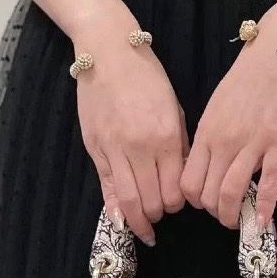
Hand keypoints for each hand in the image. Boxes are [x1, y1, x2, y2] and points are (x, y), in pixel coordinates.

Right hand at [74, 10, 188, 244]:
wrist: (107, 52)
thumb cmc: (145, 76)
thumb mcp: (174, 107)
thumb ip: (178, 145)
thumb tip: (181, 178)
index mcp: (166, 136)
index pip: (176, 189)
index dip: (179, 203)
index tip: (178, 204)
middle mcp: (141, 147)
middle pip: (153, 201)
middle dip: (159, 215)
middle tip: (160, 215)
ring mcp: (115, 150)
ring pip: (129, 202)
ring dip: (138, 220)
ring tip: (143, 224)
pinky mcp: (95, 149)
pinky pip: (106, 189)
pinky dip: (116, 210)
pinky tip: (122, 220)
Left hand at [181, 6, 276, 229]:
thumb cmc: (249, 75)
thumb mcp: (217, 105)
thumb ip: (210, 136)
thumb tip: (205, 163)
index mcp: (206, 132)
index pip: (188, 181)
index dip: (193, 200)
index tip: (204, 201)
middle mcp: (224, 142)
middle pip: (206, 194)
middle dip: (213, 211)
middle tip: (224, 214)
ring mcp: (252, 144)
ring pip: (230, 194)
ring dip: (232, 216)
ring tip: (238, 222)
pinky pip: (268, 184)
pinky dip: (263, 209)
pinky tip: (262, 223)